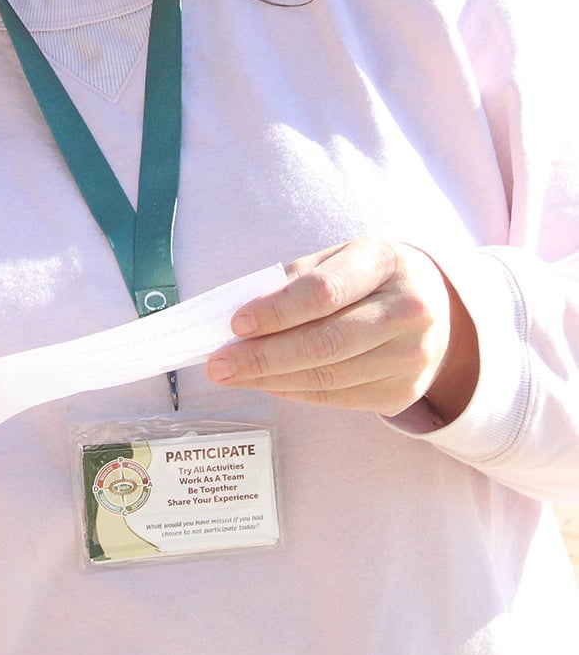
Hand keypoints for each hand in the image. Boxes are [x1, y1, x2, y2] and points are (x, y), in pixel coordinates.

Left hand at [205, 237, 478, 419]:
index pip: (323, 292)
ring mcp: (412, 356)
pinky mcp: (404, 391)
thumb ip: (293, 280)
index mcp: (385, 262)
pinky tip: (266, 384)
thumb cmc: (368, 275)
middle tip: (219, 365)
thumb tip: (239, 316)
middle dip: (263, 357)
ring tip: (232, 376)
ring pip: (329, 376)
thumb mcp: (338, 257)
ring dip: (272, 379)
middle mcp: (408, 311)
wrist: (435, 305)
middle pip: (325, 342)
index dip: (276, 311)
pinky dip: (295, 391)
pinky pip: (338, 397)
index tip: (235, 324)